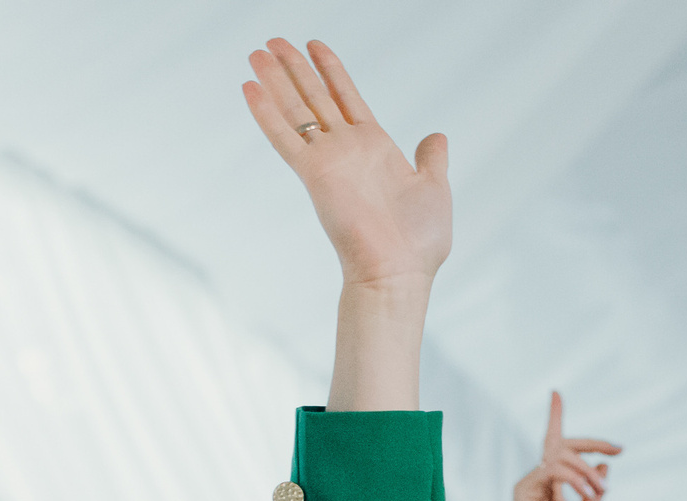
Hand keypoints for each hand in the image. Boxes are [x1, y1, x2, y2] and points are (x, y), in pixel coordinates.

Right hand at [242, 39, 449, 287]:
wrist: (398, 272)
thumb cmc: (419, 243)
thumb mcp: (434, 189)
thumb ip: (431, 160)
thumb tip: (437, 137)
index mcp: (376, 148)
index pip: (347, 98)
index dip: (331, 70)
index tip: (315, 46)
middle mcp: (348, 149)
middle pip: (314, 97)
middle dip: (294, 68)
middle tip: (272, 41)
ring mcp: (329, 161)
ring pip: (296, 110)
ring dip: (275, 80)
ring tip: (256, 52)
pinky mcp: (314, 175)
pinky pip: (285, 138)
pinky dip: (266, 113)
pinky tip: (250, 88)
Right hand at [501, 392, 620, 500]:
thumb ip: (594, 491)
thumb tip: (603, 466)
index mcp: (554, 485)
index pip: (556, 446)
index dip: (557, 418)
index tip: (561, 399)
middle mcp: (541, 479)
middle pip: (563, 445)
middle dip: (592, 442)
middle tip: (617, 449)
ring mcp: (532, 481)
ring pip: (562, 456)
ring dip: (586, 472)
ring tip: (599, 492)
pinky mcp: (524, 487)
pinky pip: (553, 469)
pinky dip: (574, 479)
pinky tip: (585, 494)